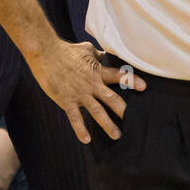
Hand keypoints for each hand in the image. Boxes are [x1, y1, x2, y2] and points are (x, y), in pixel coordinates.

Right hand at [27, 41, 145, 143]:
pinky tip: (86, 140)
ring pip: (97, 111)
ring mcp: (79, 93)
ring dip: (107, 124)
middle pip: (111, 99)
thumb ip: (97, 54)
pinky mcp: (66, 100)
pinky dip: (80, 129)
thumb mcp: (86, 49)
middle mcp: (91, 84)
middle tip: (136, 122)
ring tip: (117, 135)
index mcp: (97, 71)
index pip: (118, 76)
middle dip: (123, 111)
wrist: (45, 52)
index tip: (144, 88)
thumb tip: (106, 54)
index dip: (131, 81)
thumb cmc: (66, 50)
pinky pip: (74, 117)